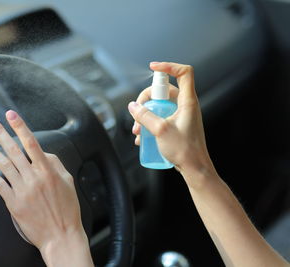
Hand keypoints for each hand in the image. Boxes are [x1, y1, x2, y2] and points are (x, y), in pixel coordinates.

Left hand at [0, 110, 92, 266]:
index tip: (11, 115)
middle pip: (13, 150)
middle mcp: (33, 178)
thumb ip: (55, 164)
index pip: (31, 143)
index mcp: (48, 171)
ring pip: (3, 165)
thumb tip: (43, 152)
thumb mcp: (68, 181)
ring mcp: (22, 191)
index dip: (20, 127)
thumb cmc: (67, 209)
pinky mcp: (13, 204)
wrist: (61, 235)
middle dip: (0, 133)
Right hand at [128, 62, 213, 183]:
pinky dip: (150, 123)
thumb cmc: (184, 150)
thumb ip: (145, 116)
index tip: (152, 68)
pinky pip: (161, 117)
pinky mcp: (177, 125)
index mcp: (188, 101)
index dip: (169, 66)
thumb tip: (133, 106)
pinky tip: (142, 138)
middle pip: (164, 90)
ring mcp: (181, 116)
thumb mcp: (160, 130)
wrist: (194, 169)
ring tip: (137, 129)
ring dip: (145, 114)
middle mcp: (186, 105)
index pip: (184, 73)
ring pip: (160, 105)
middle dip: (147, 99)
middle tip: (137, 111)